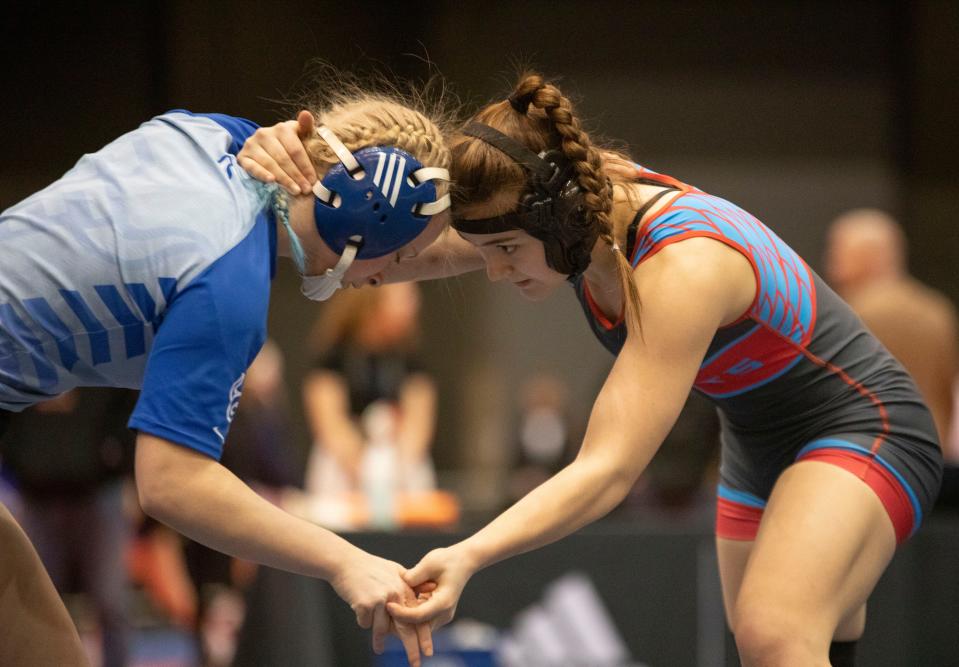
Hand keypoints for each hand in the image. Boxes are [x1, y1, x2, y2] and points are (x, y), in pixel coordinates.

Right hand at [237, 110, 316, 194]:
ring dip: (284, 179)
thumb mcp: (300, 136)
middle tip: (305, 190)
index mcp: (282, 128)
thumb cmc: (289, 145)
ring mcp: (252, 145)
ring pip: (270, 164)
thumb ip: (306, 128)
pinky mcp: (243, 156)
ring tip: (295, 191)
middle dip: (296, 176)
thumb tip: (306, 114)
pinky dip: (262, 174)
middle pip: (283, 158)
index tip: (313, 180)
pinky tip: (272, 181)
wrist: (265, 148)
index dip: (305, 166)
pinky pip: (252, 167)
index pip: (295, 150)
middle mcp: (264, 134)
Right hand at [330, 549, 432, 665]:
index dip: (424, 635)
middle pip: (405, 628)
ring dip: (379, 641)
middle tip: (415, 664)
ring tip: (378, 649)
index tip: (428, 651)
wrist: (345, 562)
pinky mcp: (365, 604)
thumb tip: (431, 588)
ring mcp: (380, 599)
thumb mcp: (394, 570)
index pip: (417, 616)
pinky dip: (362, 619)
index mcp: (404, 587)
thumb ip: (411, 582)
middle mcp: (395, 594)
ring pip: (382, 629)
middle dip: (411, 648)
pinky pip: (365, 623)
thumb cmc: (369, 568)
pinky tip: (359, 608)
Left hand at [387, 545, 476, 629]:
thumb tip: (398, 586)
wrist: (464, 560)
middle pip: (418, 626)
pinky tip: (398, 604)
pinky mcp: (438, 613)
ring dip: (404, 619)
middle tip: (382, 612)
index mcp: (444, 602)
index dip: (401, 613)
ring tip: (387, 609)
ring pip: (419, 625)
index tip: (387, 605)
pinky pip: (422, 619)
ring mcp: (442, 615)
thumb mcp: (430, 562)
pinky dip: (410, 614)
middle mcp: (444, 613)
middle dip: (400, 621)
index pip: (418, 616)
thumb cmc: (448, 559)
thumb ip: (414, 575)